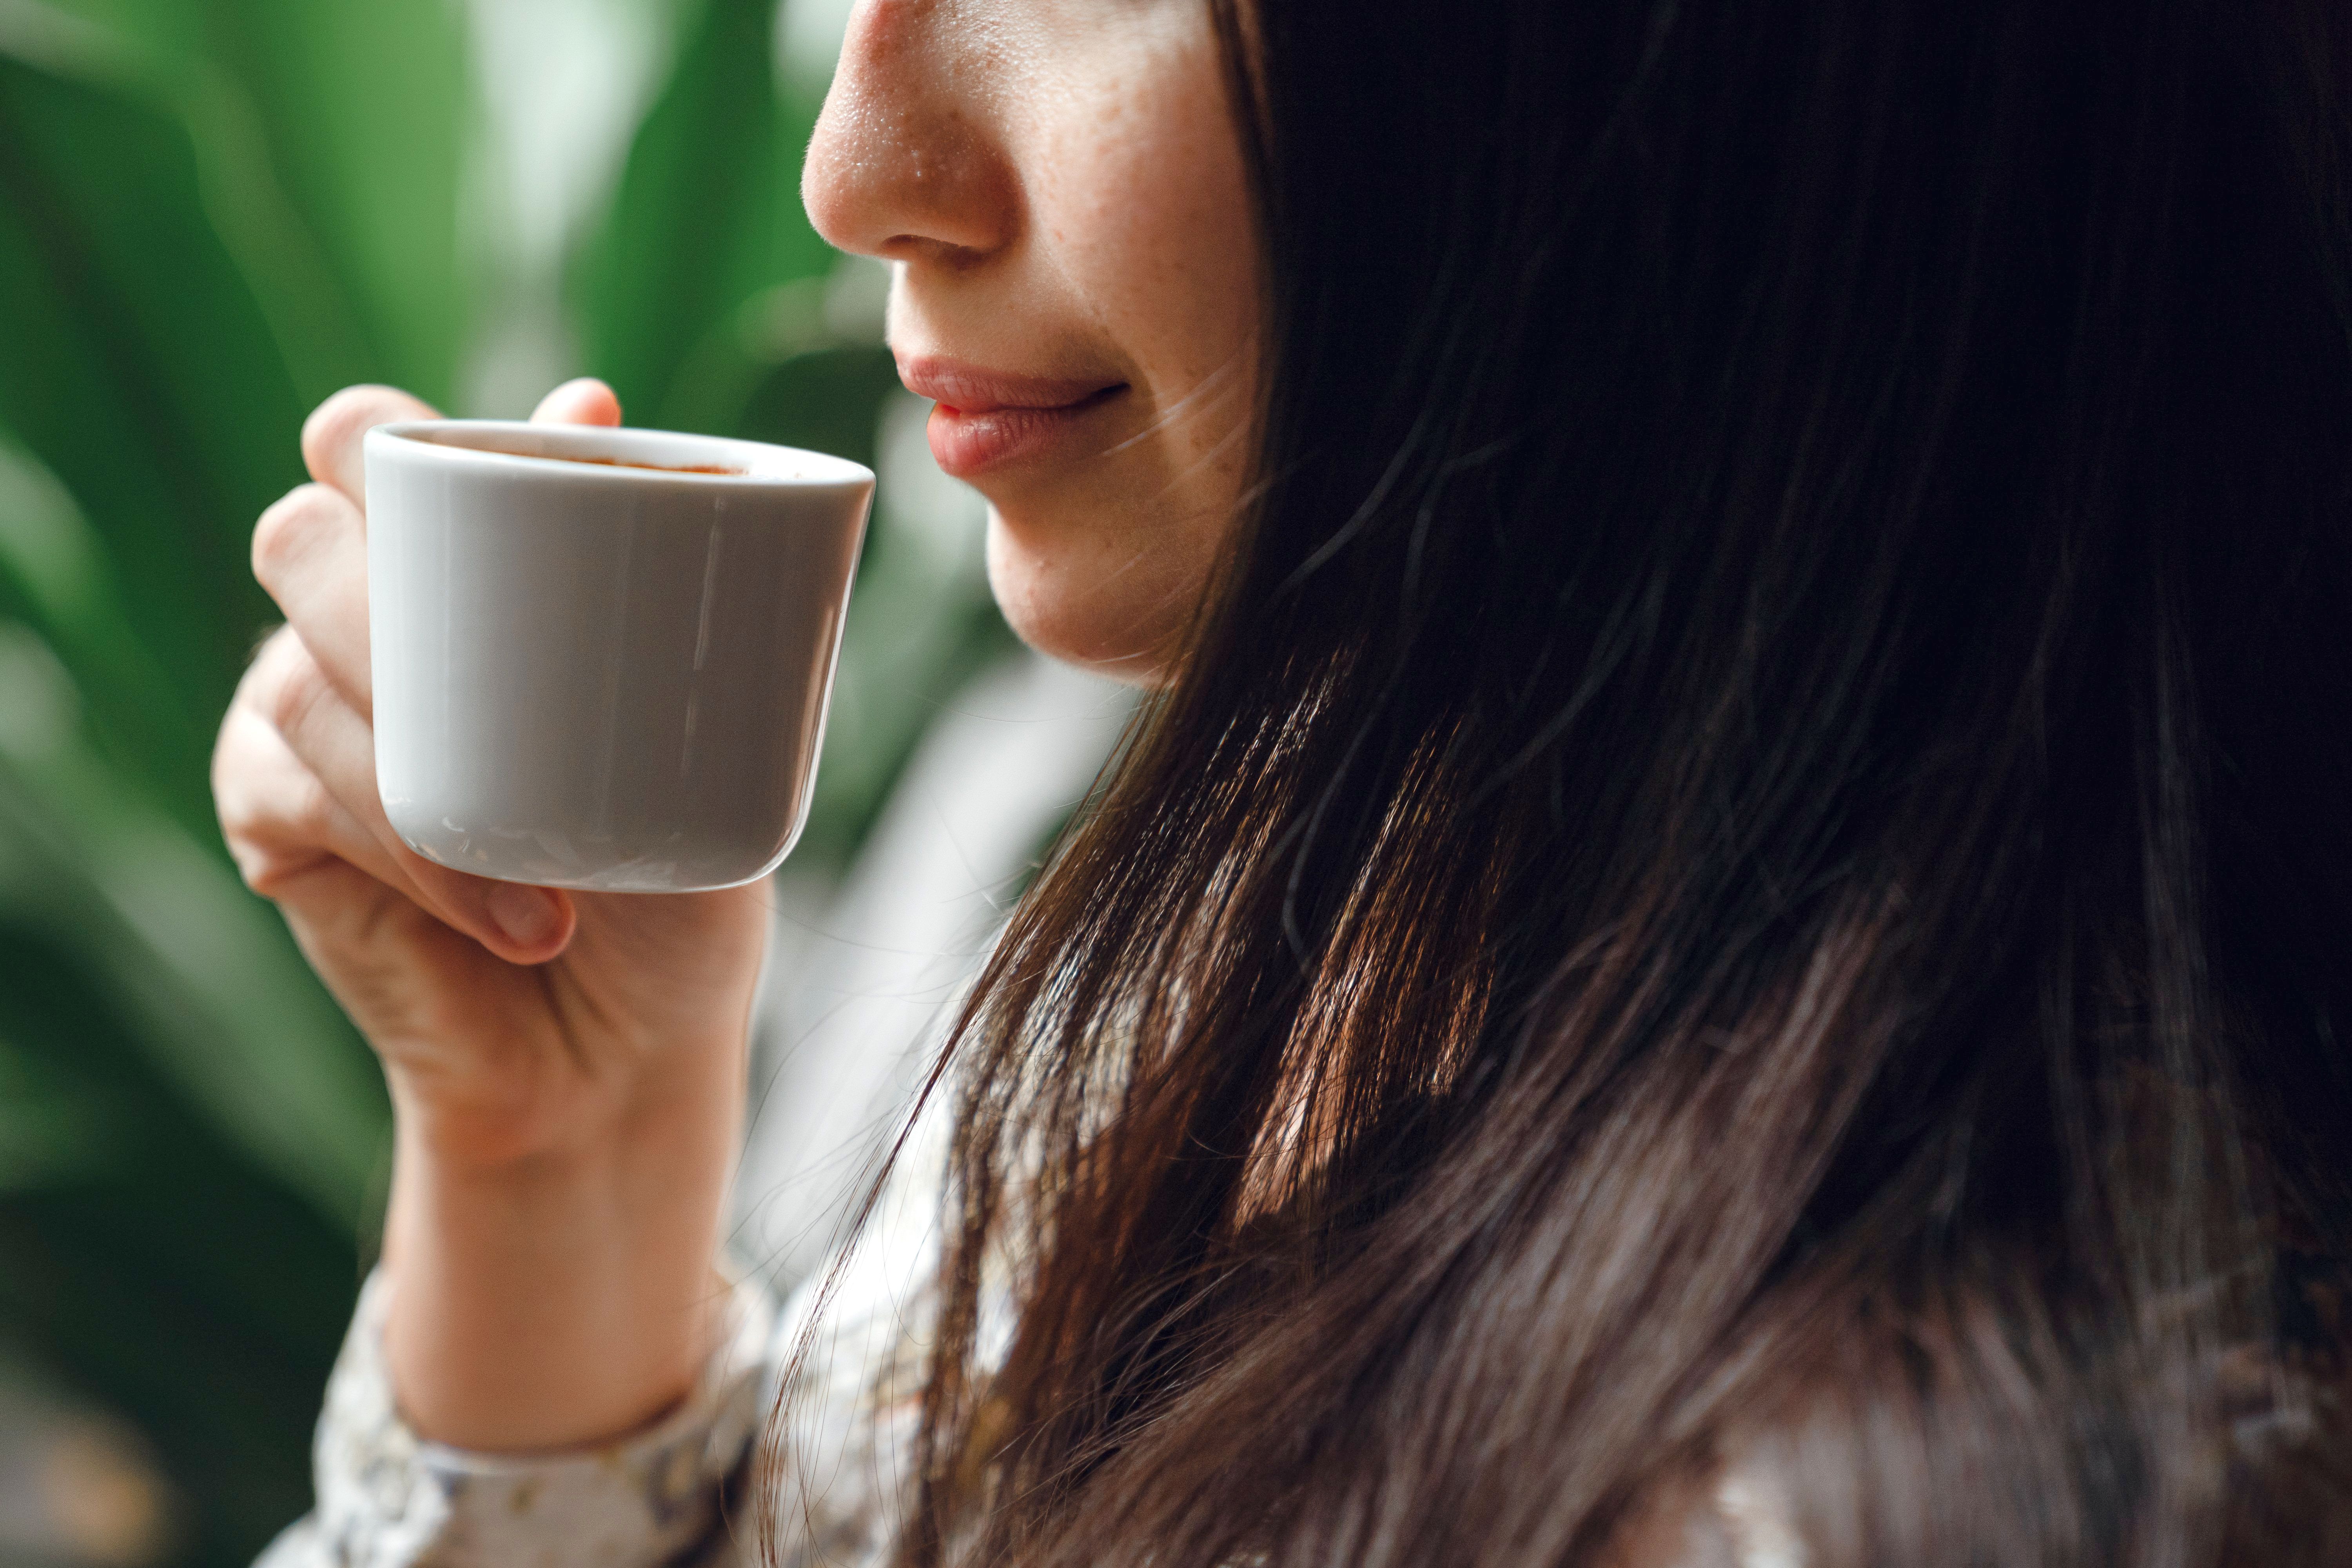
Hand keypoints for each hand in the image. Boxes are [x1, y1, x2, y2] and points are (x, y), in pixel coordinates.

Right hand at [213, 381, 769, 1447]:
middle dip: (378, 591)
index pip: (366, 446)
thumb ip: (640, 575)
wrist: (636, 1038)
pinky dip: (410, 852)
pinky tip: (507, 909)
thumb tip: (585, 401)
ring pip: (297, 674)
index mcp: (456, 571)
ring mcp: (306, 719)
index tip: (481, 470)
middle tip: (490, 676)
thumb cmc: (670, 866)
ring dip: (425, 769)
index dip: (380, 438)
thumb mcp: (690, 722)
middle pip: (301, 534)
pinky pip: (294, 793)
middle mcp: (363, 624)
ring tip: (557, 875)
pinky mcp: (277, 825)